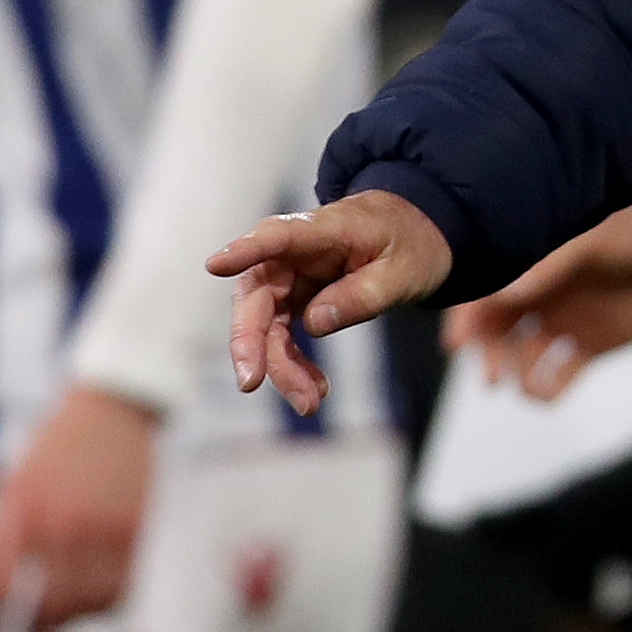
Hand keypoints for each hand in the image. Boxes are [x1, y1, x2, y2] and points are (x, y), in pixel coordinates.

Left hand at [0, 385, 160, 631]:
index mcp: (20, 509)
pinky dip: (99, 608)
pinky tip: (85, 605)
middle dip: (25, 630)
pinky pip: (116, 591)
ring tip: (53, 622)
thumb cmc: (51, 452)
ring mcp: (101, 528)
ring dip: (65, 623)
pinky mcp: (133, 532)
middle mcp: (61, 522)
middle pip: (41, 605)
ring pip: (82, 605)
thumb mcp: (11, 489)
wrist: (109, 412)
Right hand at [208, 188, 453, 416]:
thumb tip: (315, 324)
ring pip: (266, 324)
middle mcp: (295, 253)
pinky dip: (295, 365)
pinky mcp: (296, 299)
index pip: (278, 236)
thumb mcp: (401, 273)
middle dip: (249, 341)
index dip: (246, 250)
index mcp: (323, 229)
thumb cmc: (408, 244)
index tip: (216, 265)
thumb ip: (360, 295)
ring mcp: (291, 278)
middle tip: (250, 383)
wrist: (414, 237)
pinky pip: (283, 336)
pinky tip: (316, 389)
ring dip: (279, 366)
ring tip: (308, 403)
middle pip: (257, 293)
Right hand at [445, 182, 631, 397]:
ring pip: (521, 354)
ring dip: (514, 371)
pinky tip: (543, 394)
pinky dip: (545, 389)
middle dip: (488, 352)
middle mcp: (541, 291)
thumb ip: (549, 266)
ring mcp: (563, 319)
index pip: (486, 291)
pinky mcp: (590, 344)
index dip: (468, 317)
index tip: (459, 343)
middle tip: (491, 375)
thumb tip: (503, 294)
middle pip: (496, 328)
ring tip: (519, 384)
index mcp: (534, 260)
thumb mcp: (593, 241)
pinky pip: (557, 374)